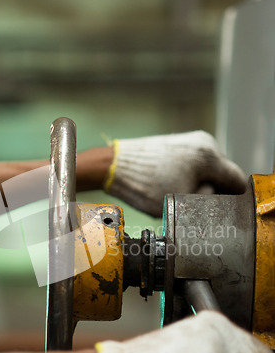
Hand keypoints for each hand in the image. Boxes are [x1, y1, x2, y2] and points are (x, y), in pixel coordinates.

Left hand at [104, 131, 246, 216]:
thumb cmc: (144, 185)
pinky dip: (192, 176)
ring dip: (203, 184)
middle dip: (216, 191)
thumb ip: (208, 202)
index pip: (237, 180)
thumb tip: (218, 199)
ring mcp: (191, 140)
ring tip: (183, 196)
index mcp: (209, 156)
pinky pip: (196, 164)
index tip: (225, 211)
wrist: (114, 167)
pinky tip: (176, 186)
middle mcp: (204, 143)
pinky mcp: (179, 144)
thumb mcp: (182, 202)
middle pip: (224, 174)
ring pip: (209, 169)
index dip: (234, 199)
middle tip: (200, 207)